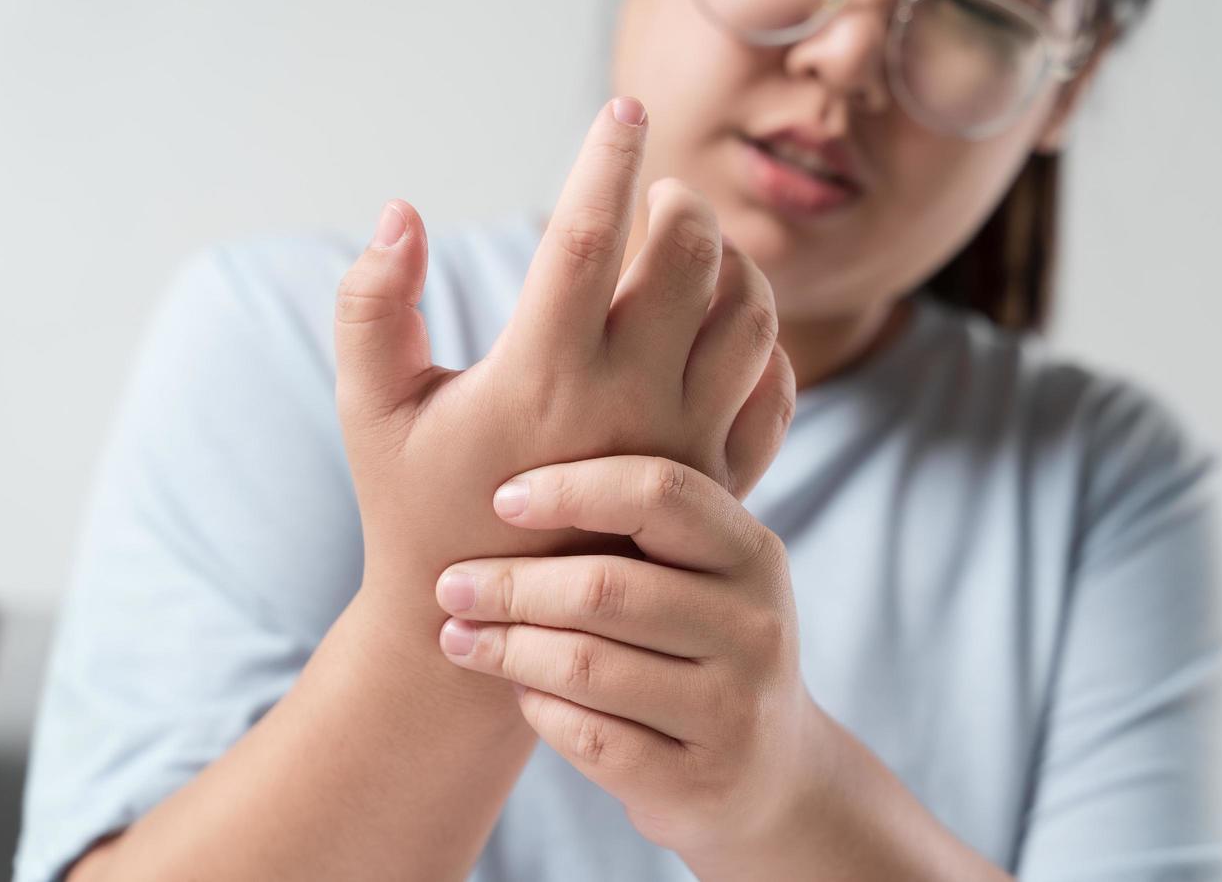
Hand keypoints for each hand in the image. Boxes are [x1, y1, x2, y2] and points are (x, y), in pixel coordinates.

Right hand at [332, 97, 796, 631]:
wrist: (485, 625)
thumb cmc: (414, 505)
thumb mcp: (371, 409)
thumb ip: (372, 306)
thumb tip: (401, 211)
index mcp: (540, 377)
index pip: (590, 236)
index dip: (608, 157)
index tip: (623, 105)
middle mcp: (627, 407)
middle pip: (694, 258)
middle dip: (681, 200)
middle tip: (653, 193)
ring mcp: (685, 448)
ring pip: (751, 314)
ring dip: (733, 259)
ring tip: (691, 248)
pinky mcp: (719, 484)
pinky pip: (774, 385)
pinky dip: (763, 335)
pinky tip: (720, 322)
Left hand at [433, 453, 828, 858]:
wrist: (770, 774)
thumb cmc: (704, 645)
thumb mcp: (708, 572)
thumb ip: (648, 513)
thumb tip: (527, 440)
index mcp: (754, 552)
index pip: (661, 491)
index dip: (571, 487)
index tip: (500, 499)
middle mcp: (756, 626)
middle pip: (607, 587)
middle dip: (512, 584)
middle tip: (451, 583)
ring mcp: (733, 709)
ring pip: (588, 667)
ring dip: (507, 649)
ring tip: (458, 636)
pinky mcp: (698, 782)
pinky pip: (588, 739)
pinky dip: (537, 710)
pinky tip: (517, 691)